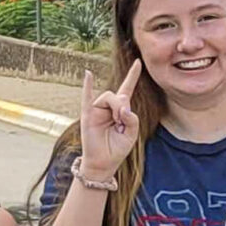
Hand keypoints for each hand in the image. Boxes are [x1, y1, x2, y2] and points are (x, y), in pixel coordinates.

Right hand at [77, 62, 141, 180]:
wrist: (103, 163)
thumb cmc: (117, 149)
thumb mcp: (132, 134)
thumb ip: (132, 118)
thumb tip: (122, 106)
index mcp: (121, 110)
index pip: (127, 88)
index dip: (133, 75)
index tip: (138, 62)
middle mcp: (108, 107)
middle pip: (117, 94)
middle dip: (122, 105)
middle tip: (121, 120)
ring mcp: (97, 110)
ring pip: (106, 96)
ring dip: (114, 107)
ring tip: (115, 122)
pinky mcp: (87, 115)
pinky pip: (86, 97)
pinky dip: (87, 85)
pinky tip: (88, 73)